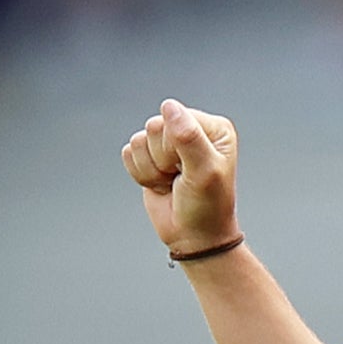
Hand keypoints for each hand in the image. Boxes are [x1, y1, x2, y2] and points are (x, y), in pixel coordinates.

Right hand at [121, 99, 239, 253]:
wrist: (193, 236)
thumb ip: (188, 137)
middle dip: (163, 158)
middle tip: (181, 176)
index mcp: (213, 128)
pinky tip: (160, 184)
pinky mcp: (149, 156)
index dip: (177, 146)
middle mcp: (191, 130)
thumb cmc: (207, 207)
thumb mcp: (204, 172)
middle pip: (154, 127)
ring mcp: (169, 143)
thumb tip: (169, 107)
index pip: (176, 117)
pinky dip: (141, 174)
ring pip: (139, 140)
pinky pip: (129, 153)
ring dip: (152, 169)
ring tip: (172, 181)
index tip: (192, 167)